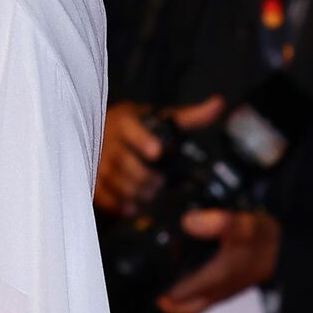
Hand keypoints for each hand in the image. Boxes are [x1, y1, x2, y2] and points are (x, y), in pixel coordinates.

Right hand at [94, 94, 224, 218]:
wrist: (102, 133)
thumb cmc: (141, 128)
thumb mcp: (163, 118)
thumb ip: (191, 116)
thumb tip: (219, 104)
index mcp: (125, 121)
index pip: (131, 129)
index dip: (143, 141)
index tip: (158, 152)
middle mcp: (108, 140)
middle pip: (123, 162)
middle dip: (143, 177)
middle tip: (159, 184)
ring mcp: (97, 161)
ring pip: (113, 180)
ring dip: (134, 192)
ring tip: (149, 195)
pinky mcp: (92, 179)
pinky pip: (103, 195)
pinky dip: (120, 204)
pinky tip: (134, 208)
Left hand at [156, 206, 281, 312]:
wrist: (289, 249)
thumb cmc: (266, 240)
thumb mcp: (242, 225)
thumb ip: (216, 223)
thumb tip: (189, 222)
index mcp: (216, 278)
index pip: (181, 296)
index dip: (161, 295)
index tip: (145, 288)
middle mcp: (218, 290)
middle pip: (185, 309)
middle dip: (166, 304)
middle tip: (149, 292)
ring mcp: (223, 291)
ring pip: (194, 306)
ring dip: (176, 301)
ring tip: (159, 287)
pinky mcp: (228, 286)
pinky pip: (203, 298)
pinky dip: (189, 294)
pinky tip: (182, 277)